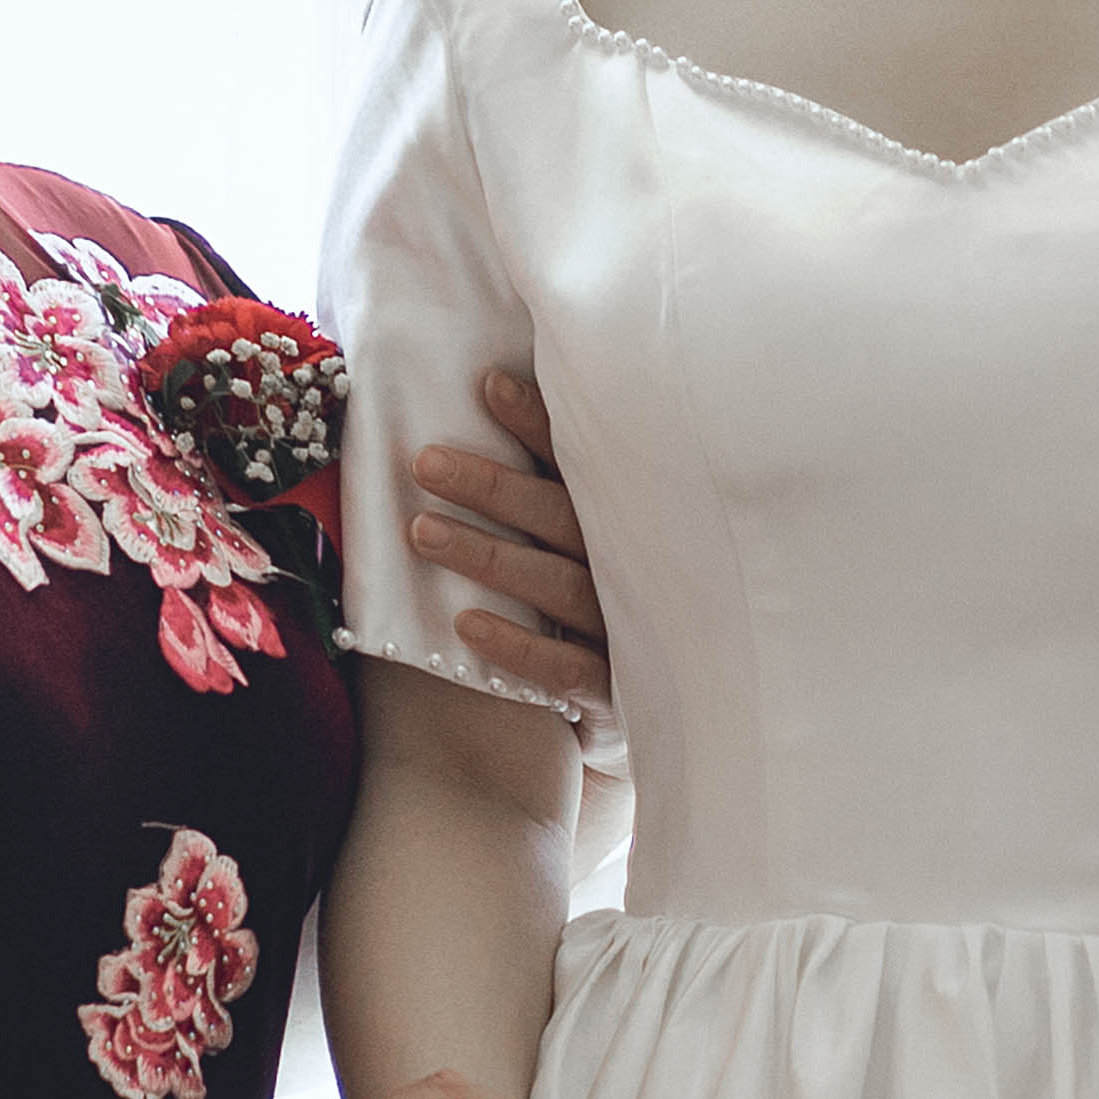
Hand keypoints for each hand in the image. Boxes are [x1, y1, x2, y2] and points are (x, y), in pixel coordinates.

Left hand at [405, 365, 609, 714]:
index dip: (539, 423)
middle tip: (424, 462)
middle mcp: (635, 568)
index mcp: (629, 523)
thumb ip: (554, 495)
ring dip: (490, 558)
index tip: (487, 385)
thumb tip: (487, 400)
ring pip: (559, 586)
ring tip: (420, 532)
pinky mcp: (622, 691)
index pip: (582, 464)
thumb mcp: (594, 544)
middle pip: (562, 518)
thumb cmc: (610, 614)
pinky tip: (465, 626)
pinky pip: (570, 668)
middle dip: (494, 487)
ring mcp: (631, 630)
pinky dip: (519, 646)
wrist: (678, 714)